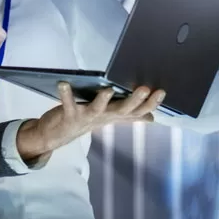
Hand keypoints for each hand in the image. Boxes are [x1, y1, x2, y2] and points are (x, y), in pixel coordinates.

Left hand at [15, 84, 165, 162]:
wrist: (57, 135)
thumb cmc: (85, 120)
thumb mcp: (109, 117)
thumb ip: (130, 115)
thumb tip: (151, 117)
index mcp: (114, 115)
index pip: (137, 111)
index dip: (150, 103)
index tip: (162, 92)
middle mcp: (103, 117)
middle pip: (122, 110)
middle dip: (134, 100)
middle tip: (144, 89)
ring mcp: (86, 117)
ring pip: (97, 109)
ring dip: (103, 100)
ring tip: (108, 90)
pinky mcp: (69, 115)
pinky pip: (67, 104)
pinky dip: (65, 94)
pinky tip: (63, 83)